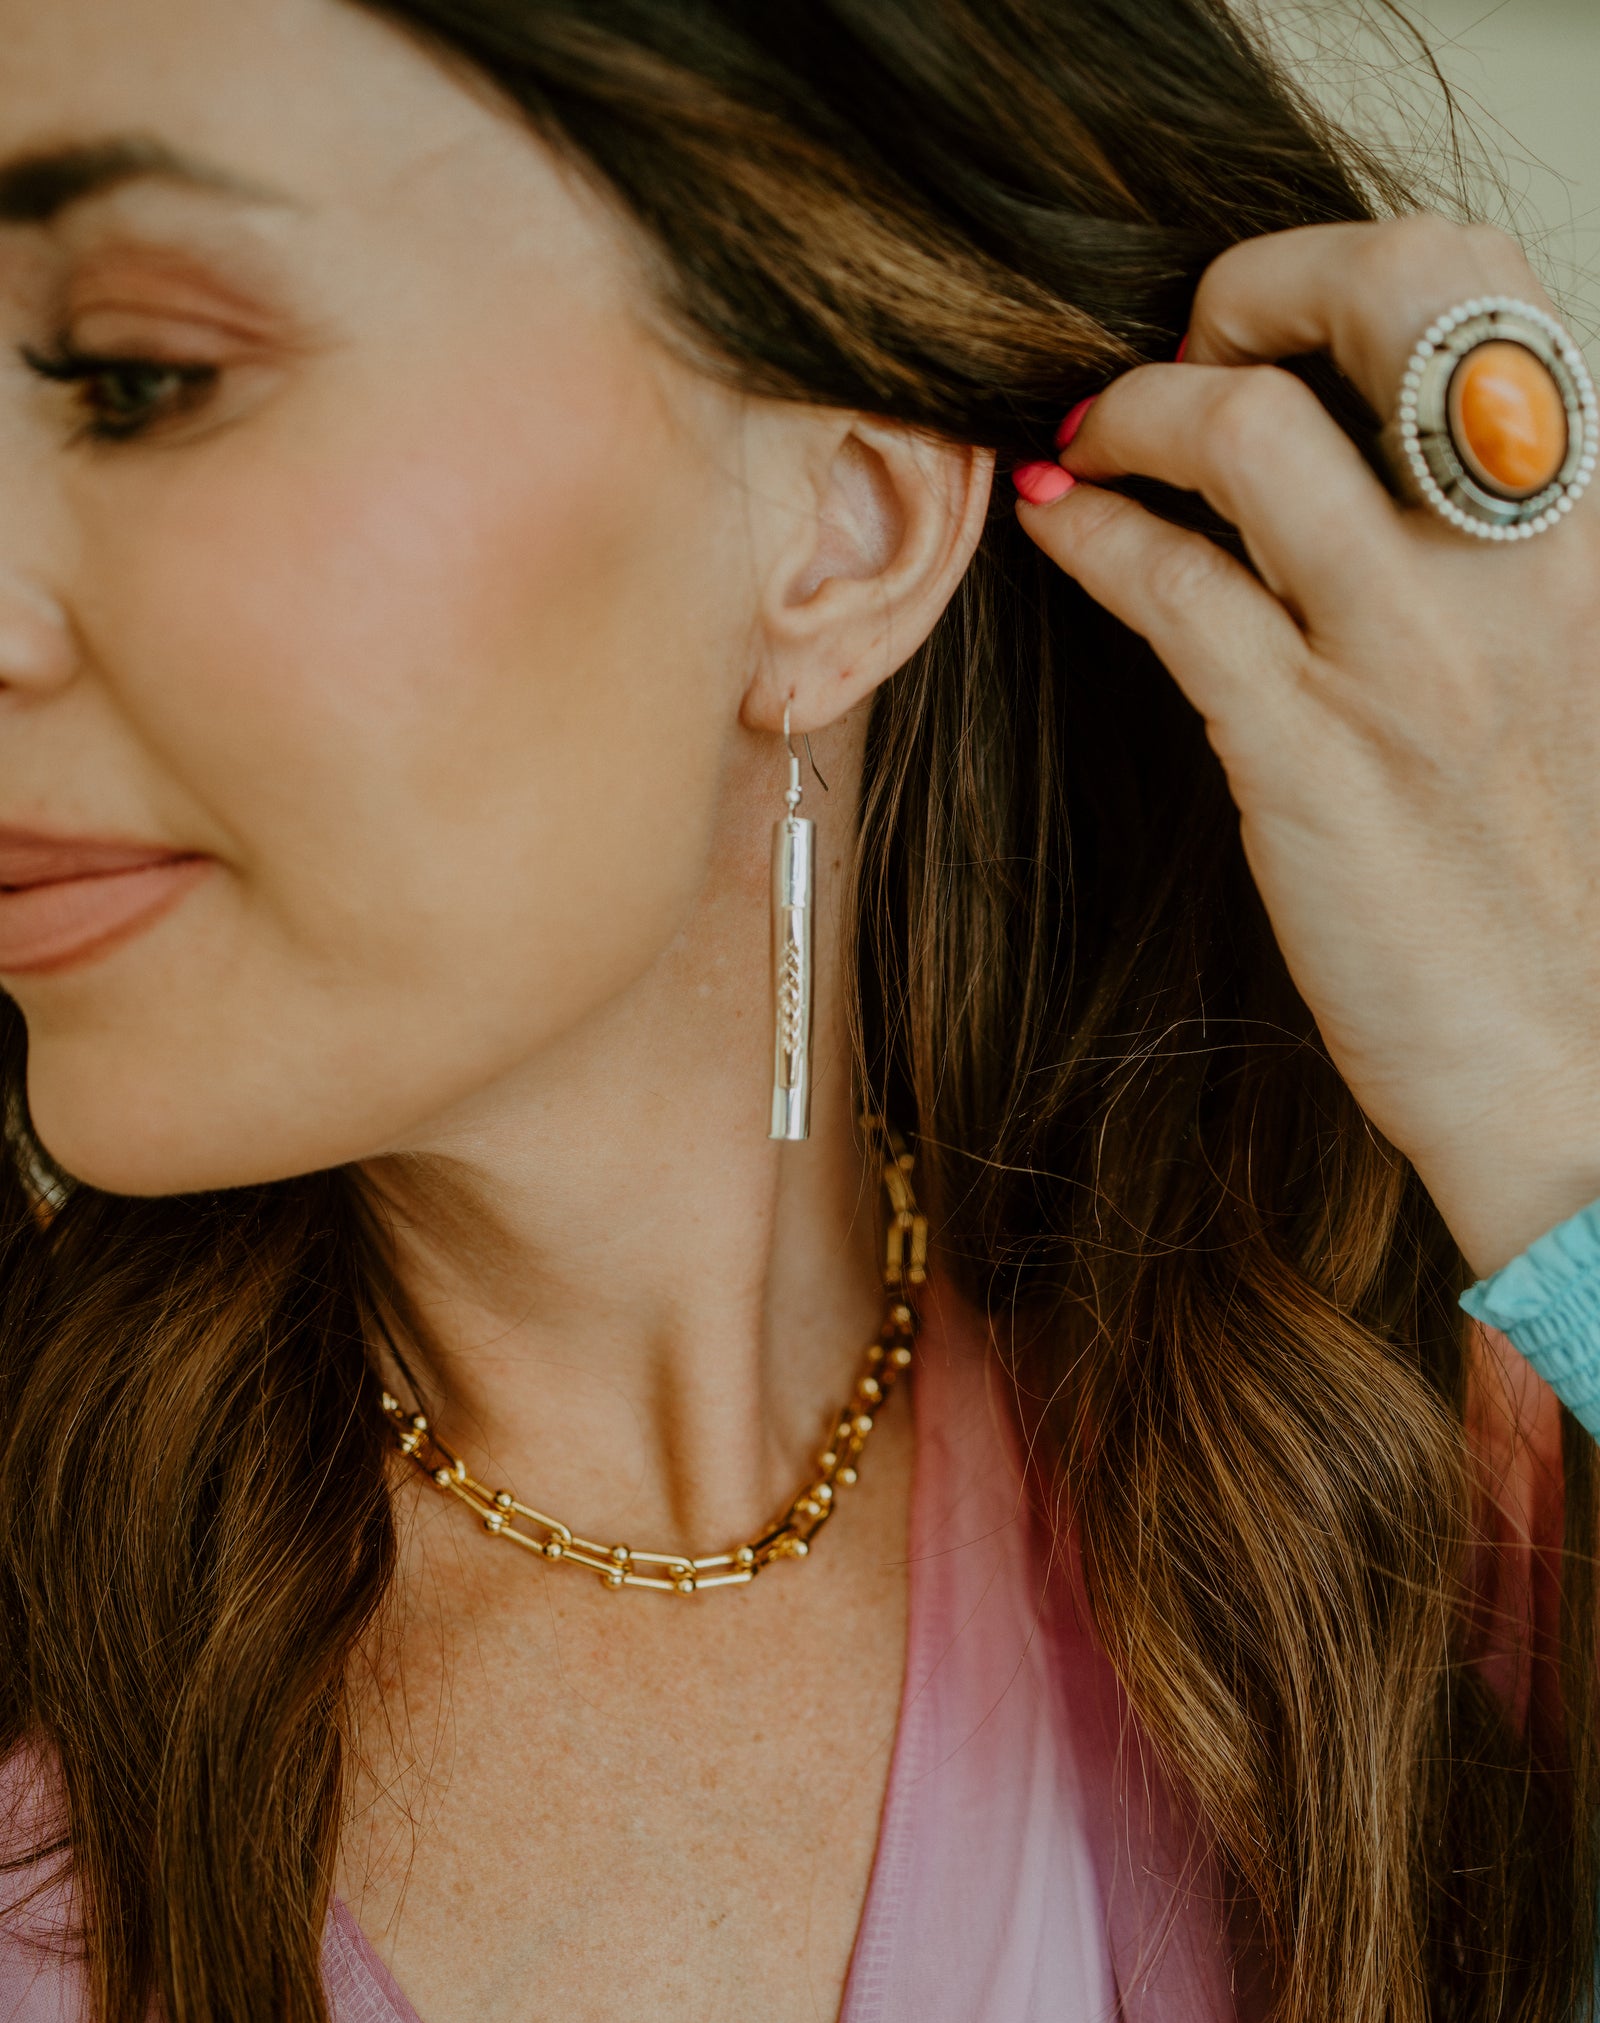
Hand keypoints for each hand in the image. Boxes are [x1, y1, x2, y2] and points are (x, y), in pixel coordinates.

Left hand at [1016, 216, 1599, 1276]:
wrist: (1565, 1061)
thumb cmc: (1533, 880)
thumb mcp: (1542, 673)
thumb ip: (1466, 560)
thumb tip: (1336, 472)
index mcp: (1565, 527)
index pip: (1479, 282)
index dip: (1337, 265)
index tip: (1253, 329)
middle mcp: (1506, 561)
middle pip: (1383, 296)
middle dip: (1239, 292)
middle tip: (1164, 362)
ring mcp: (1409, 653)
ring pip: (1248, 431)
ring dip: (1129, 412)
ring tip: (1080, 448)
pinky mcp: (1312, 753)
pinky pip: (1174, 590)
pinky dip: (1089, 536)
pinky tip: (1056, 531)